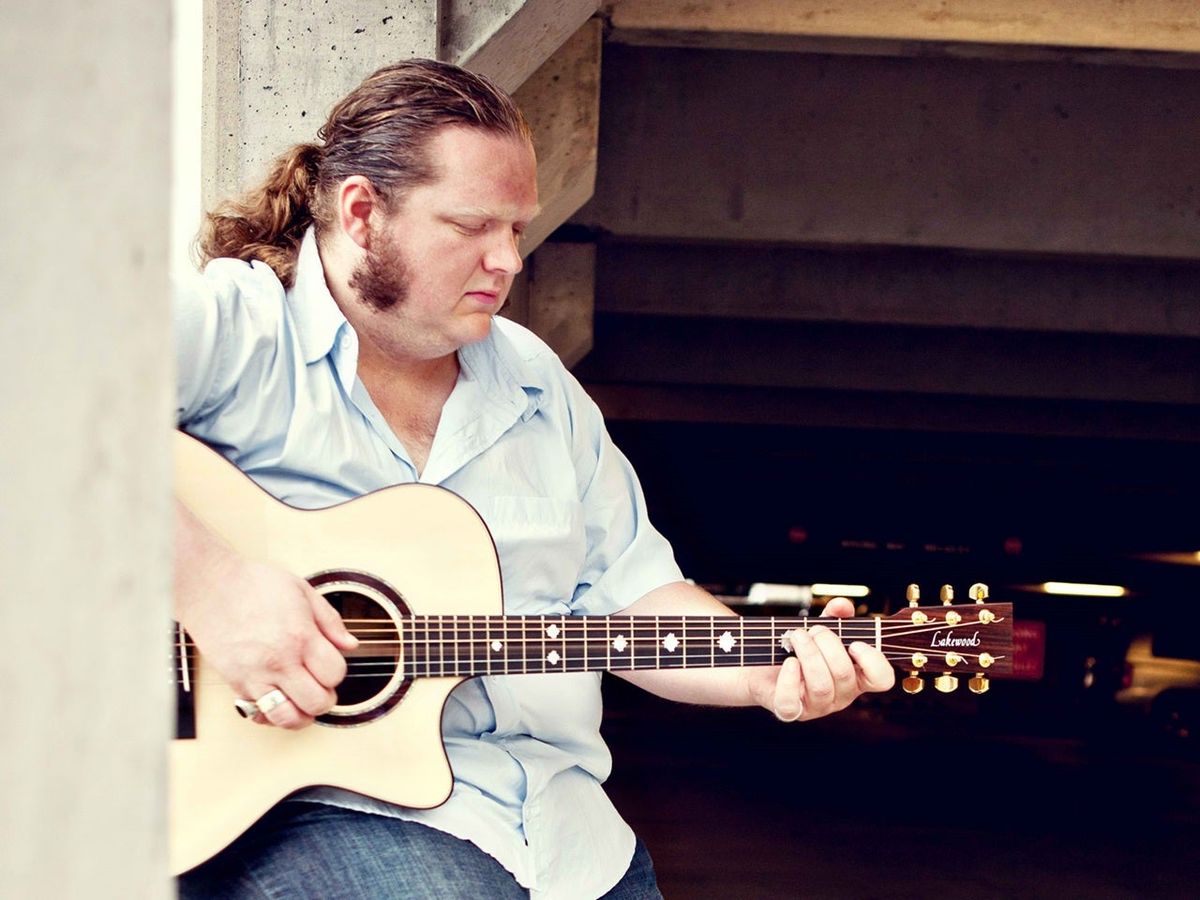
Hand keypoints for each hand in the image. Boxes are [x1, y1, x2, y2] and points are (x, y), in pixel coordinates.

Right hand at [175, 503, 357, 728]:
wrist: (210, 587)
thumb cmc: (254, 584)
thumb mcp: (302, 591)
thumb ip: (330, 621)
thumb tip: (350, 644)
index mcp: (300, 637)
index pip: (334, 674)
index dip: (337, 672)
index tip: (329, 664)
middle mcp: (279, 662)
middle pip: (316, 702)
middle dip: (325, 697)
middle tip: (321, 686)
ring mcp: (256, 676)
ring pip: (287, 718)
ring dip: (301, 715)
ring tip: (303, 701)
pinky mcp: (236, 684)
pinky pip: (259, 715)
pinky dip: (273, 716)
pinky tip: (279, 700)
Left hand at [746, 598, 894, 721]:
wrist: (765, 667)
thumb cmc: (800, 650)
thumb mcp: (819, 629)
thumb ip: (834, 616)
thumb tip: (842, 606)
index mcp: (855, 677)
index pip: (881, 679)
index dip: (873, 660)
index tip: (855, 643)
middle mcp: (840, 695)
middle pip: (844, 674)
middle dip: (827, 643)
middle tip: (813, 630)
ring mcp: (815, 706)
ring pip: (820, 685)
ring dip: (808, 653)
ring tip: (796, 636)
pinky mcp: (789, 710)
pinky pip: (791, 702)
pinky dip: (789, 679)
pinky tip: (789, 661)